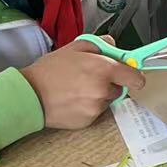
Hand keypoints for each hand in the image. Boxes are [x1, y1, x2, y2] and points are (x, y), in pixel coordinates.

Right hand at [21, 39, 143, 129]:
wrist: (30, 95)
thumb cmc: (51, 69)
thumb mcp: (76, 47)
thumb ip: (101, 44)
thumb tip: (116, 49)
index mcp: (104, 70)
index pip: (136, 78)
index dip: (133, 75)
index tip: (128, 75)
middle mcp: (103, 90)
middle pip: (120, 89)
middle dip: (109, 83)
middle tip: (89, 78)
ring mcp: (96, 108)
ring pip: (106, 100)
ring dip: (98, 96)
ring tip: (77, 90)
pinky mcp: (88, 121)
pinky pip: (96, 112)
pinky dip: (88, 107)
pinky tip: (72, 101)